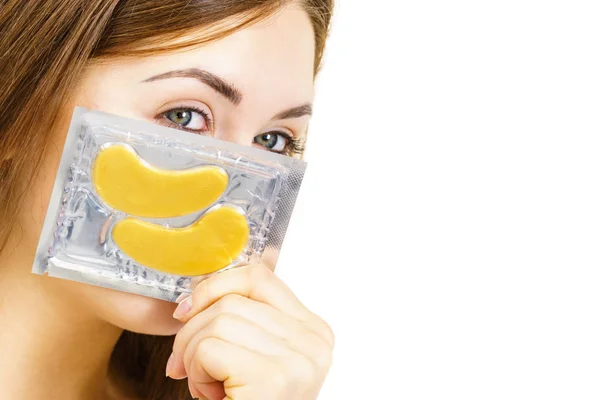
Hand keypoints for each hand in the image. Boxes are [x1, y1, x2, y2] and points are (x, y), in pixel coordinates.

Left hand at [166, 264, 333, 399]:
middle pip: (231, 302)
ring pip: (216, 322)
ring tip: (210, 386)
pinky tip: (211, 395)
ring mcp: (299, 360)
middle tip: (192, 368)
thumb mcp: (254, 356)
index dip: (215, 287)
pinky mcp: (274, 379)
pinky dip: (196, 373)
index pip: (258, 277)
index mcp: (313, 331)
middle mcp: (314, 343)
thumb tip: (193, 299)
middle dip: (194, 334)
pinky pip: (209, 349)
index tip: (189, 310)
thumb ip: (243, 321)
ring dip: (194, 357)